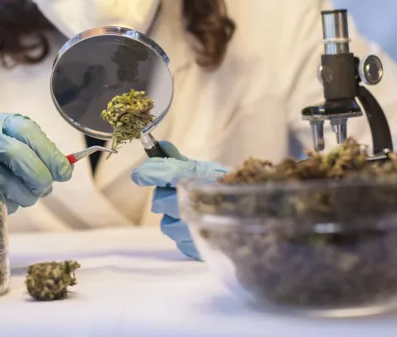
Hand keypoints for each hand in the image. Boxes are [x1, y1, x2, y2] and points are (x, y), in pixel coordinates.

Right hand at [0, 113, 72, 213]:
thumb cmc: (6, 152)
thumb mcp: (24, 142)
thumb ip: (45, 152)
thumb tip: (65, 171)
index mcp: (5, 123)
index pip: (29, 132)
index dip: (50, 154)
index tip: (64, 173)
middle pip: (20, 156)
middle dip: (40, 178)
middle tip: (46, 187)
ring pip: (12, 184)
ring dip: (28, 196)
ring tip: (27, 192)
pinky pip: (2, 201)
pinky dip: (13, 203)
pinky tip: (10, 195)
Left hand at [131, 141, 228, 259]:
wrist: (257, 216)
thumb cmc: (226, 190)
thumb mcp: (207, 171)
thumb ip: (179, 161)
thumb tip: (162, 145)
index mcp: (204, 178)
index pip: (171, 173)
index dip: (152, 172)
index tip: (139, 175)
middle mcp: (202, 203)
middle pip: (160, 200)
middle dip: (163, 195)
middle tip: (175, 192)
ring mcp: (201, 229)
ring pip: (166, 224)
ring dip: (172, 217)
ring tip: (191, 211)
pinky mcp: (201, 250)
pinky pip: (178, 242)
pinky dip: (183, 234)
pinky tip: (196, 226)